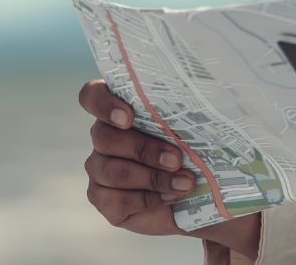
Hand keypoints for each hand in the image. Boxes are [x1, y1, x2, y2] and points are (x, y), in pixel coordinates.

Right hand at [77, 79, 261, 255]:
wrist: (199, 194)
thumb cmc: (195, 150)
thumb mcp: (194, 127)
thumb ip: (186, 112)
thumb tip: (203, 98)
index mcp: (119, 109)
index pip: (92, 96)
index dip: (103, 104)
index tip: (129, 117)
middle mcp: (103, 136)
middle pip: (103, 136)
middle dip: (143, 149)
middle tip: (177, 159)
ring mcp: (99, 168)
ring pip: (110, 170)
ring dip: (151, 178)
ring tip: (184, 182)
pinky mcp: (103, 199)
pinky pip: (115, 200)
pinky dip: (147, 199)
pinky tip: (170, 197)